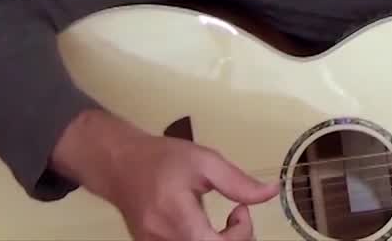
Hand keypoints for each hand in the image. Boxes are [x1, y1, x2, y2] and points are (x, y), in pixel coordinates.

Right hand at [104, 135, 278, 240]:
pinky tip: (207, 232)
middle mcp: (160, 238)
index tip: (242, 210)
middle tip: (239, 219)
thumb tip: (271, 192)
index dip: (239, 235)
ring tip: (225, 226)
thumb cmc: (162, 159)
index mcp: (174, 215)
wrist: (120, 165)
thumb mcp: (205, 161)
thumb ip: (238, 182)